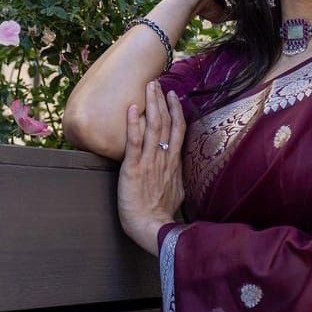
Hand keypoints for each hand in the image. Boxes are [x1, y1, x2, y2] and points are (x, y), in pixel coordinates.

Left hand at [118, 79, 186, 254]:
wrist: (153, 228)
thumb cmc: (161, 217)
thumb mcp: (176, 195)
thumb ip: (176, 181)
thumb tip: (178, 177)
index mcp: (174, 164)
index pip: (177, 132)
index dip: (176, 112)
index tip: (173, 97)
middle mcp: (164, 158)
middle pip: (166, 123)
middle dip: (162, 101)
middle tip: (157, 83)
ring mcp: (150, 162)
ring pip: (153, 127)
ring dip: (151, 104)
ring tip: (149, 87)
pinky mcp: (134, 168)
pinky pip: (135, 141)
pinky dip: (134, 123)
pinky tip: (133, 108)